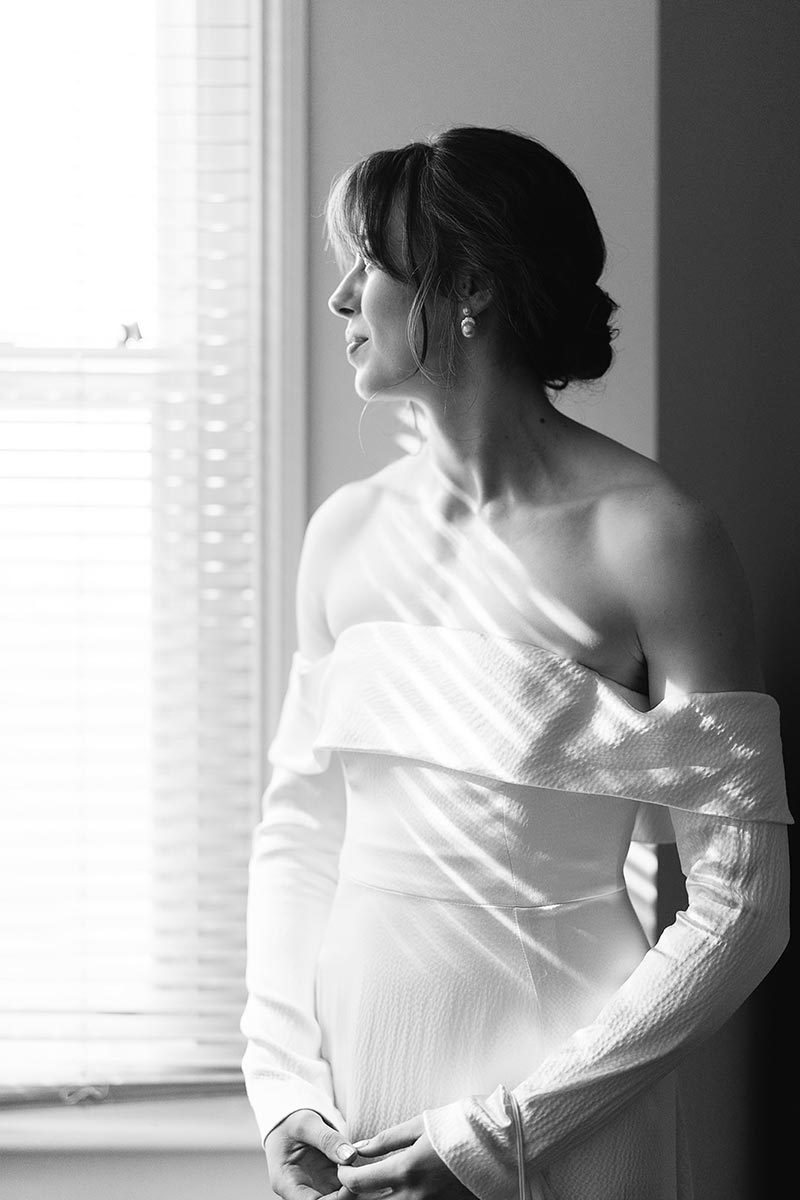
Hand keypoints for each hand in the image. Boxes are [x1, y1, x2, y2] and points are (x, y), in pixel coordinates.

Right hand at [265, 1108, 358, 1199]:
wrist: (287, 1123)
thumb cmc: (290, 1123)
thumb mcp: (306, 1124)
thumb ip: (327, 1139)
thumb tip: (351, 1156)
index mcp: (286, 1182)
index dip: (335, 1199)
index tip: (352, 1182)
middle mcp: (301, 1191)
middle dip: (347, 1194)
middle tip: (361, 1175)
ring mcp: (315, 1188)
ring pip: (338, 1197)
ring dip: (353, 1187)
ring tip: (364, 1171)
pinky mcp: (328, 1182)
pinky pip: (344, 1187)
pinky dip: (355, 1179)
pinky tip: (363, 1168)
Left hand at [336, 1115, 475, 1199]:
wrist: (503, 1144)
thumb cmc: (461, 1127)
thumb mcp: (419, 1125)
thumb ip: (386, 1140)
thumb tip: (359, 1148)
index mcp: (406, 1169)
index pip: (360, 1183)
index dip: (345, 1176)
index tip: (345, 1166)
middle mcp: (415, 1195)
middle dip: (355, 1196)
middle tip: (351, 1184)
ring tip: (373, 1189)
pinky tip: (397, 1192)